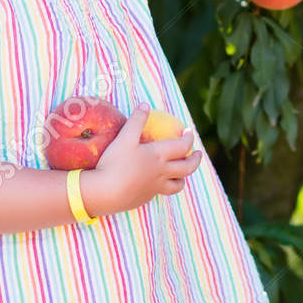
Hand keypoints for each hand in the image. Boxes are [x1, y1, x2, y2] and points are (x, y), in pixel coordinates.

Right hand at [80, 106, 202, 217]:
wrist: (104, 193)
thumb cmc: (114, 163)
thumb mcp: (124, 138)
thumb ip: (136, 120)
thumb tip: (145, 104)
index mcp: (159, 155)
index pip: (183, 146)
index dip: (189, 138)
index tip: (189, 131)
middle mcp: (162, 172)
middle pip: (187, 167)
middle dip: (195, 160)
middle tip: (198, 154)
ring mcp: (155, 187)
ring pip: (178, 184)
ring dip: (183, 177)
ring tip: (182, 172)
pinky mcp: (145, 198)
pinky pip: (162, 192)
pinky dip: (165, 186)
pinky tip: (158, 182)